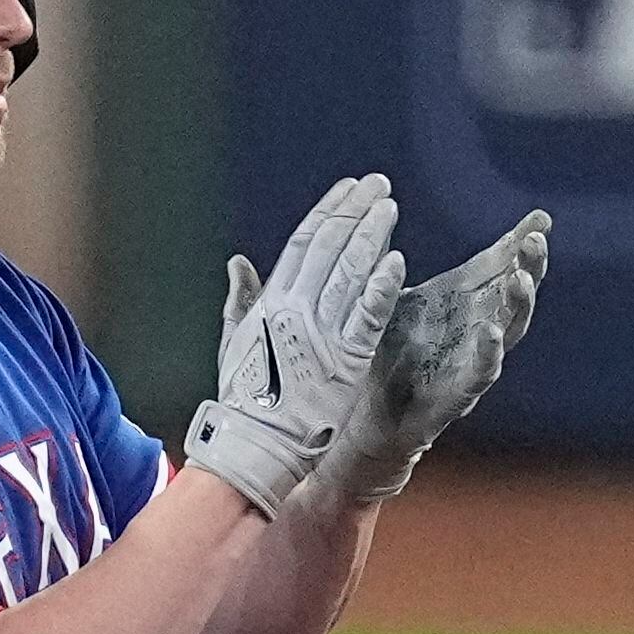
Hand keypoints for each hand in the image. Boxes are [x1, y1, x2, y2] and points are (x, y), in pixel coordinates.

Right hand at [181, 174, 403, 517]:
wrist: (253, 447)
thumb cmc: (244, 402)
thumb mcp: (237, 343)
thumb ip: (242, 300)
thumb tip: (239, 263)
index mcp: (271, 301)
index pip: (304, 242)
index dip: (329, 211)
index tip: (349, 188)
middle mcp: (294, 308)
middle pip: (330, 247)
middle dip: (355, 212)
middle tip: (379, 186)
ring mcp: (320, 333)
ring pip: (350, 273)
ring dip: (372, 236)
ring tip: (391, 208)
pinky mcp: (345, 360)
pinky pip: (366, 317)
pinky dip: (380, 287)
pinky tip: (396, 261)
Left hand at [318, 210, 550, 502]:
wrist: (359, 414)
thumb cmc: (381, 349)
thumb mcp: (398, 296)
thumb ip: (403, 262)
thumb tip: (393, 205)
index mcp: (463, 306)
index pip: (501, 269)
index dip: (521, 247)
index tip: (539, 221)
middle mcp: (475, 333)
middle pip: (514, 298)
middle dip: (529, 270)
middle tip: (535, 243)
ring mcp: (469, 365)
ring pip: (506, 333)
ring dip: (517, 307)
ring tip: (521, 279)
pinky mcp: (454, 397)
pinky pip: (478, 376)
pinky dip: (489, 356)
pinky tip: (492, 333)